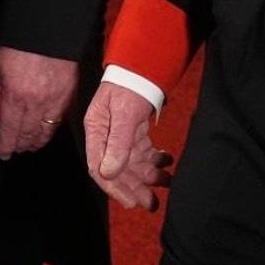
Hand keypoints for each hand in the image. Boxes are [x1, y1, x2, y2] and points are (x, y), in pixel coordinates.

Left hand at [0, 46, 77, 158]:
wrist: (50, 27)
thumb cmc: (22, 45)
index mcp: (16, 96)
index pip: (9, 131)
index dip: (5, 144)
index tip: (3, 150)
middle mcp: (37, 101)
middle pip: (27, 133)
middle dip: (20, 145)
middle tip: (15, 150)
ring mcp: (56, 96)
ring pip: (47, 128)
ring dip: (37, 139)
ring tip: (31, 144)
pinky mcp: (70, 89)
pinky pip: (62, 115)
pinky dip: (53, 125)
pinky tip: (49, 128)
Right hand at [83, 81, 172, 209]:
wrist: (143, 61)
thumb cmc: (130, 83)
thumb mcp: (124, 111)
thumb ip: (118, 141)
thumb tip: (109, 173)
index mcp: (96, 132)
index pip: (100, 169)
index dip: (116, 188)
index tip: (132, 202)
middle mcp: (106, 135)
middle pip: (118, 168)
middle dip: (136, 186)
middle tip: (153, 203)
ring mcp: (120, 132)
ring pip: (133, 161)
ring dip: (149, 174)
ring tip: (167, 182)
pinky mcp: (134, 127)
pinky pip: (142, 148)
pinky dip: (154, 157)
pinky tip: (168, 161)